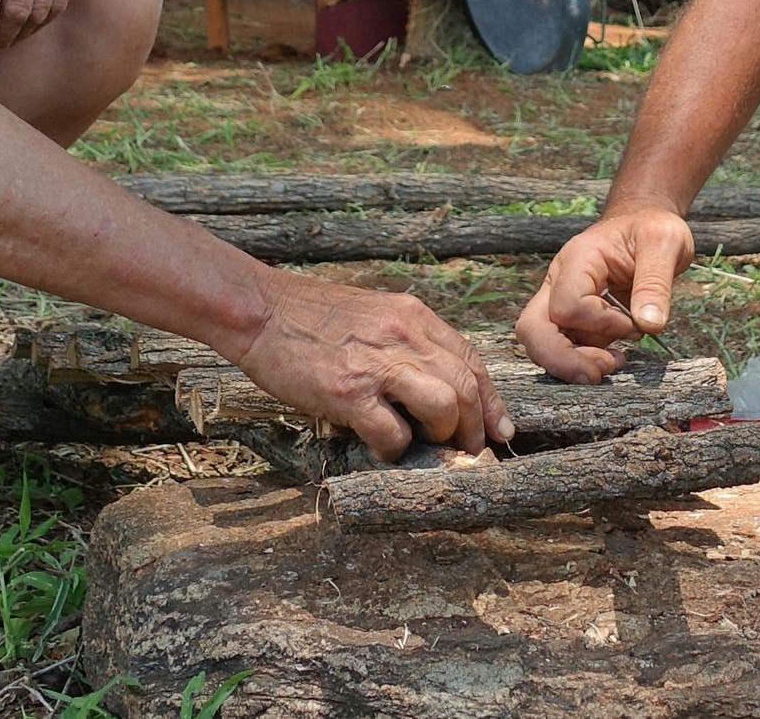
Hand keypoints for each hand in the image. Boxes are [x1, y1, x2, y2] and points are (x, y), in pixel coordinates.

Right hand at [234, 272, 513, 458]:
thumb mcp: (374, 314)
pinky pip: (391, 433)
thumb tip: (435, 388)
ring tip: (426, 445)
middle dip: (476, 427)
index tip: (500, 430)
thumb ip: (406, 343)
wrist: (260, 310)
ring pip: (444, 406)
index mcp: (413, 316)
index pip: (471, 360)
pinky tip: (381, 447)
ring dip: (443, 435)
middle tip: (469, 450)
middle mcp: (403, 336)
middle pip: (466, 386)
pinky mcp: (348, 392)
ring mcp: (377, 364)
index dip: (491, 401)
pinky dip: (394, 450)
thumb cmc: (312, 317)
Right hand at [515, 206, 697, 382]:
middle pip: (532, 328)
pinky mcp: (572, 319)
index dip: (599, 324)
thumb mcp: (665, 243)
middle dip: (561, 359)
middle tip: (598, 374)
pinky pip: (563, 348)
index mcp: (577, 259)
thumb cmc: (652, 229)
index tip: (633, 324)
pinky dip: (583, 361)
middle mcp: (559, 281)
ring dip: (574, 363)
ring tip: (614, 362)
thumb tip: (649, 326)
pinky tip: (614, 358)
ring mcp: (561, 301)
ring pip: (542, 344)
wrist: (644, 224)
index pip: (567, 304)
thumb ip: (656, 283)